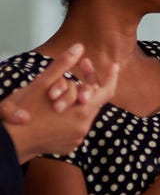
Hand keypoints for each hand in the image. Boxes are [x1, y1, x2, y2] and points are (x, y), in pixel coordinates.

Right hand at [2, 43, 119, 162]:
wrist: (6, 145)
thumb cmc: (22, 114)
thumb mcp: (41, 85)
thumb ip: (62, 65)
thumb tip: (79, 47)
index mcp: (82, 112)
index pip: (107, 91)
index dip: (111, 77)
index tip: (114, 65)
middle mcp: (83, 128)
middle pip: (94, 101)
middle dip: (88, 85)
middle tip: (81, 68)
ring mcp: (76, 139)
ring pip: (84, 114)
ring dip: (78, 101)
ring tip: (63, 90)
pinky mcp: (68, 147)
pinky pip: (75, 127)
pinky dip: (71, 116)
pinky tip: (57, 109)